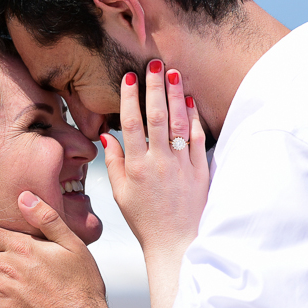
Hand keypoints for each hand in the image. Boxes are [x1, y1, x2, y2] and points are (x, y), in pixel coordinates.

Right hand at [103, 61, 208, 307]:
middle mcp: (159, 164)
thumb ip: (114, 164)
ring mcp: (182, 166)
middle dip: (154, 87)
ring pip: (179, 123)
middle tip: (154, 63)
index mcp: (136, 168)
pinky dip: (194, 118)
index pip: (131, 125)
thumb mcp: (121, 195)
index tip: (129, 76)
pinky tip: (190, 100)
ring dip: (176, 95)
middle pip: (157, 117)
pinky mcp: (200, 172)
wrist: (177, 245)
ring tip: (173, 73)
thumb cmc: (146, 221)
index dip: (130, 98)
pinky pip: (198, 139)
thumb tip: (107, 137)